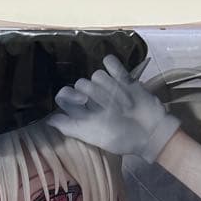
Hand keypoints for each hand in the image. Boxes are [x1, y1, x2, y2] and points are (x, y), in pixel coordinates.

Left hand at [47, 54, 179, 161]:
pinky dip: (113, 66)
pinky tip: (121, 79)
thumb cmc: (122, 138)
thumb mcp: (94, 136)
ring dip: (108, 85)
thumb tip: (49, 121)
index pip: (65, 95)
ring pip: (96, 74)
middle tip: (110, 107)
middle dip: (94, 93)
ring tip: (121, 101)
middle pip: (81, 83)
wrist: (151, 132)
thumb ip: (71, 128)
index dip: (70, 96)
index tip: (82, 102)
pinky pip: (111, 63)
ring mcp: (108, 87)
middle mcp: (93, 98)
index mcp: (84, 112)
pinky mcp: (123, 79)